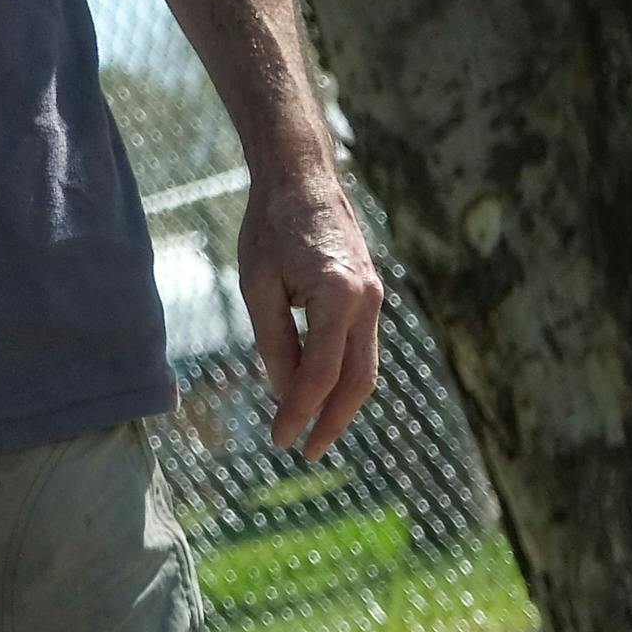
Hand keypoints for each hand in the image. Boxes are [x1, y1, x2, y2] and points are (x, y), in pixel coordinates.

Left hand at [237, 170, 382, 457]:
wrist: (303, 179)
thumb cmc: (270, 227)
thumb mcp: (257, 285)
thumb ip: (273, 340)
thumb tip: (283, 393)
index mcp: (336, 297)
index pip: (320, 373)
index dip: (300, 411)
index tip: (280, 440)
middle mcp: (365, 302)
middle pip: (358, 380)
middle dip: (333, 421)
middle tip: (306, 452)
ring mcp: (374, 299)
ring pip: (367, 367)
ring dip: (343, 404)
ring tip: (315, 431)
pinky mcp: (370, 295)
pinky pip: (362, 346)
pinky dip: (345, 376)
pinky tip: (322, 392)